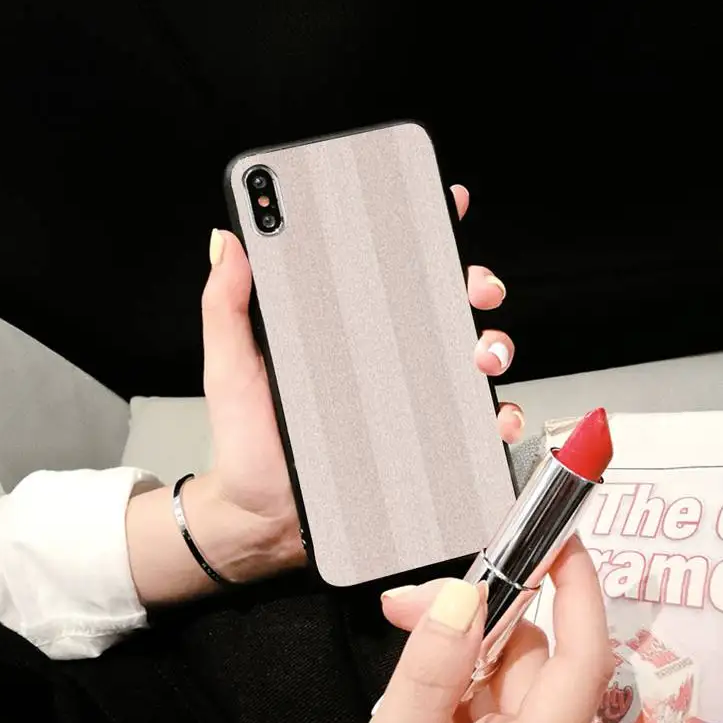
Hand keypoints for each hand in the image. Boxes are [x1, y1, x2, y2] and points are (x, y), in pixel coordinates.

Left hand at [127, 185, 524, 602]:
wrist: (261, 518)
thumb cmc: (248, 442)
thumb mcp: (230, 366)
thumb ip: (227, 305)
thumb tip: (229, 242)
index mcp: (345, 330)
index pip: (388, 272)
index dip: (420, 232)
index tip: (442, 203)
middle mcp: (386, 358)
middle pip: (443, 306)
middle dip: (472, 283)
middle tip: (471, 284)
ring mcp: (411, 401)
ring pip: (469, 358)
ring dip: (492, 344)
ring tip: (478, 352)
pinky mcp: (426, 444)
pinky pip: (473, 425)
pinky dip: (496, 417)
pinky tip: (491, 417)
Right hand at [368, 536, 613, 722]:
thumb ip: (428, 672)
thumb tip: (458, 596)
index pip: (582, 660)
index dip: (579, 592)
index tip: (560, 539)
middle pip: (529, 651)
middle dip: (474, 611)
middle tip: (409, 600)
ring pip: (499, 662)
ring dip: (452, 635)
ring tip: (401, 627)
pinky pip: (477, 683)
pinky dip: (446, 663)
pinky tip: (413, 668)